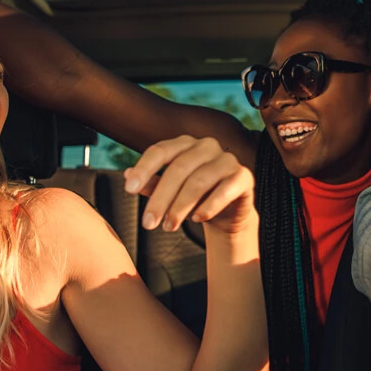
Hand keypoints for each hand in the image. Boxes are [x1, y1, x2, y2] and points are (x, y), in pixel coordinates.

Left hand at [124, 136, 256, 235]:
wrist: (228, 213)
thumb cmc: (194, 198)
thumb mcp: (170, 192)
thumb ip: (152, 183)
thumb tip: (127, 175)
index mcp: (185, 144)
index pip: (160, 151)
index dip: (143, 169)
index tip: (129, 191)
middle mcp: (206, 145)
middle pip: (178, 169)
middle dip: (160, 199)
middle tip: (148, 224)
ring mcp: (227, 159)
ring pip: (198, 181)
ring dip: (180, 207)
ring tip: (169, 227)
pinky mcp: (243, 176)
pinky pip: (224, 190)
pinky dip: (209, 206)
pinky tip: (197, 219)